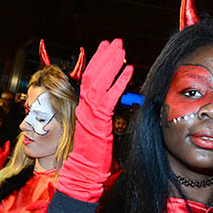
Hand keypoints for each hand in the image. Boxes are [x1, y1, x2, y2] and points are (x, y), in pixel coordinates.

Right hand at [56, 39, 132, 202]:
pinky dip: (119, 83)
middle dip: (105, 57)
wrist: (84, 171)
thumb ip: (101, 112)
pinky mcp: (98, 122)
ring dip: (111, 64)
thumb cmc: (92, 154)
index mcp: (83, 107)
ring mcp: (89, 114)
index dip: (97, 61)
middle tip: (116, 42)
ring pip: (98, 82)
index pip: (88, 78)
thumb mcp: (97, 129)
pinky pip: (109, 99)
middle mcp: (84, 107)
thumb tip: (111, 99)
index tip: (106, 46)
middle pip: (92, 75)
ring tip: (122, 50)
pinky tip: (129, 71)